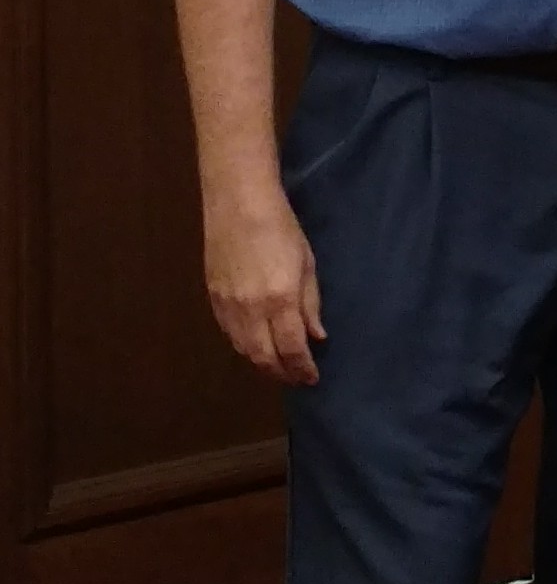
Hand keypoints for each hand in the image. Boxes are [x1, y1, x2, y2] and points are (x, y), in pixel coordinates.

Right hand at [204, 181, 324, 385]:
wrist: (237, 204)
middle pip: (265, 357)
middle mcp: (251, 310)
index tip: (312, 378)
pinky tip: (256, 347)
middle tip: (296, 379)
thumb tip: (316, 336)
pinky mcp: (213, 299)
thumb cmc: (281, 228)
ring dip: (262, 364)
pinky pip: (229, 335)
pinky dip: (245, 348)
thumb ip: (310, 304)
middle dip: (282, 374)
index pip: (292, 348)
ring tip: (278, 368)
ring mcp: (228, 306)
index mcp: (280, 300)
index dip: (303, 369)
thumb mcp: (307, 264)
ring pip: (244, 350)